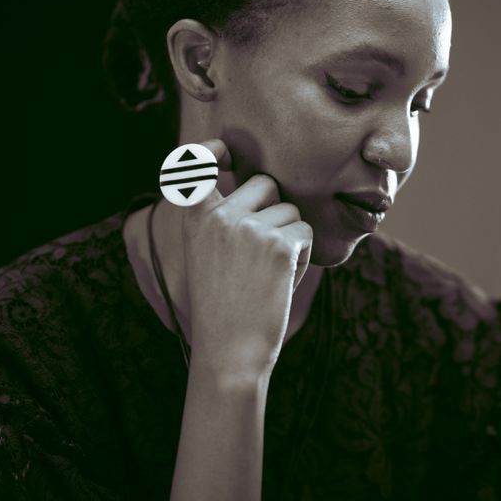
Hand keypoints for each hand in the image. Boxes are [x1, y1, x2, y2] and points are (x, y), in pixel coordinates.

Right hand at [179, 138, 312, 382]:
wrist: (230, 351)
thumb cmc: (223, 307)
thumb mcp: (207, 255)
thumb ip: (225, 219)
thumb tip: (264, 187)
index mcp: (196, 217)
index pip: (196, 164)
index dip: (210, 150)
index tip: (222, 149)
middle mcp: (220, 215)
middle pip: (265, 184)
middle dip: (274, 209)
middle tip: (261, 254)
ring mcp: (250, 227)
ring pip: (290, 212)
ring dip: (289, 240)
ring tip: (268, 276)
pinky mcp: (280, 243)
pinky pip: (304, 233)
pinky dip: (300, 258)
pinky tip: (280, 283)